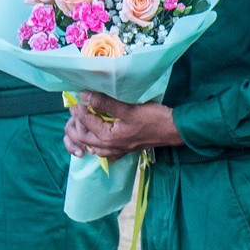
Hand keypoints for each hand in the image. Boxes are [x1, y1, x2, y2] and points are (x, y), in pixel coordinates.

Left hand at [63, 93, 179, 158]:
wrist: (173, 130)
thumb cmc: (153, 118)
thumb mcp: (129, 108)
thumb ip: (105, 103)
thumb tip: (85, 96)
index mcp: (109, 137)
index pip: (86, 123)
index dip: (79, 109)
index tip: (78, 97)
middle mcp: (110, 147)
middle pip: (83, 138)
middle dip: (77, 124)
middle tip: (76, 109)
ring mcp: (117, 150)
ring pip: (91, 147)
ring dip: (84, 136)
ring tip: (83, 123)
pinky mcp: (124, 150)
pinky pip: (104, 153)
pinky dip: (96, 146)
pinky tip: (97, 140)